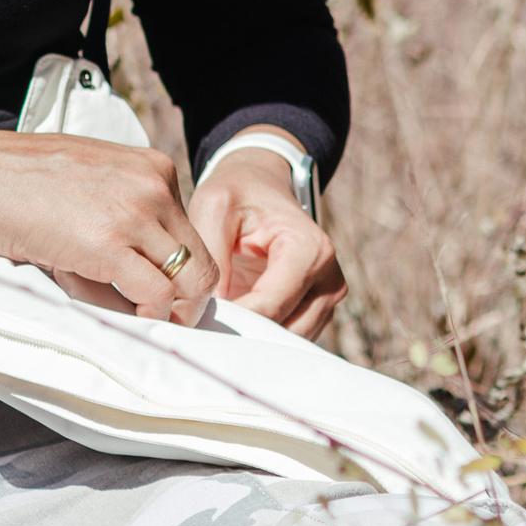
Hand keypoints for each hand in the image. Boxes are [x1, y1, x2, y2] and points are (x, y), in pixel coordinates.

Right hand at [0, 111, 218, 322]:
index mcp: (151, 167)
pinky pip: (153, 295)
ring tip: (140, 324)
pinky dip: (146, 318)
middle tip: (162, 322)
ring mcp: (133, 212)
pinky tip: (123, 320)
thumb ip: (123, 212)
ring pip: (188, 281)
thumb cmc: (14, 180)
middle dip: (187, 300)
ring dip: (168, 313)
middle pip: (201, 260)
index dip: (181, 272)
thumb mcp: (87, 180)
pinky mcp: (108, 244)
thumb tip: (149, 271)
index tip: (165, 298)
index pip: (193, 233)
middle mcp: (152, 185)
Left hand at [187, 145, 344, 337]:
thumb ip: (212, 255)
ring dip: (251, 339)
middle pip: (283, 330)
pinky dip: (259, 336)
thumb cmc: (237, 193)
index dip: (232, 319)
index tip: (197, 323)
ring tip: (213, 326)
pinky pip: (287, 335)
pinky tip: (230, 325)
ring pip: (286, 340)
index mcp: (310, 250)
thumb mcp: (214, 207)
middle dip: (241, 334)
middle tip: (201, 331)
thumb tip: (212, 305)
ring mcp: (326, 299)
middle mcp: (328, 278)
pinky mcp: (315, 310)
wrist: (259, 185)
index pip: (270, 305)